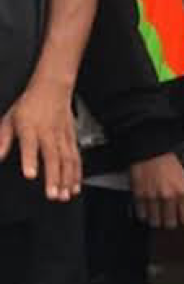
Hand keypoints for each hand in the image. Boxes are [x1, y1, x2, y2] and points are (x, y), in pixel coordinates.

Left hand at [0, 80, 80, 201]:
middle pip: (53, 157)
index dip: (30, 160)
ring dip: (67, 179)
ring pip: (67, 159)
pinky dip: (77, 173)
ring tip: (65, 195)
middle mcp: (48, 133)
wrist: (53, 88)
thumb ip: (2, 138)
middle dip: (54, 177)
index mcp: (30, 127)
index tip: (30, 175)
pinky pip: (76, 158)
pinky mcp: (72, 138)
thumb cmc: (30, 105)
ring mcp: (62, 136)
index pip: (30, 145)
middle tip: (52, 194)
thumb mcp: (9, 118)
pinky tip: (75, 185)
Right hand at [129, 153, 183, 229]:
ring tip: (157, 216)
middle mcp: (168, 197)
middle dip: (169, 224)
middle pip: (169, 224)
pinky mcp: (139, 196)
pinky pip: (141, 215)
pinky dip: (144, 215)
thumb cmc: (169, 165)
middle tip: (168, 221)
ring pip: (154, 222)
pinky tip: (147, 210)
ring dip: (156, 221)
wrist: (151, 154)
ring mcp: (152, 198)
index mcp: (182, 192)